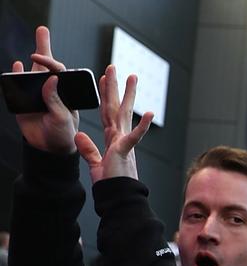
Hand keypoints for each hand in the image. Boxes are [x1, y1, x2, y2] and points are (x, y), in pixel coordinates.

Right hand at [11, 26, 78, 153]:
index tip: (39, 56)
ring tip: (31, 47)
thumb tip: (52, 79)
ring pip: (33, 73)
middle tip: (42, 29)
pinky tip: (16, 66)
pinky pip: (18, 86)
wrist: (50, 148)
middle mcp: (53, 89)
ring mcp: (38, 94)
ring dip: (30, 60)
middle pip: (48, 65)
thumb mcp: (63, 118)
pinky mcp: (24, 102)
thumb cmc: (64, 133)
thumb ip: (56, 100)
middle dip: (44, 47)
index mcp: (67, 91)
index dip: (49, 61)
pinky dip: (16, 76)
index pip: (59, 70)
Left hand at [74, 65, 153, 182]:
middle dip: (115, 87)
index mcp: (112, 138)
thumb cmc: (110, 184)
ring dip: (129, 95)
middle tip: (115, 67)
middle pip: (116, 106)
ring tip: (132, 78)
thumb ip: (88, 149)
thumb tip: (78, 136)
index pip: (107, 111)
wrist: (117, 197)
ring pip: (125, 114)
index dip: (105, 94)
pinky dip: (142, 126)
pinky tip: (149, 113)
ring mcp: (124, 142)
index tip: (104, 78)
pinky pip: (135, 136)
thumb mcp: (95, 164)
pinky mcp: (125, 151)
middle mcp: (119, 136)